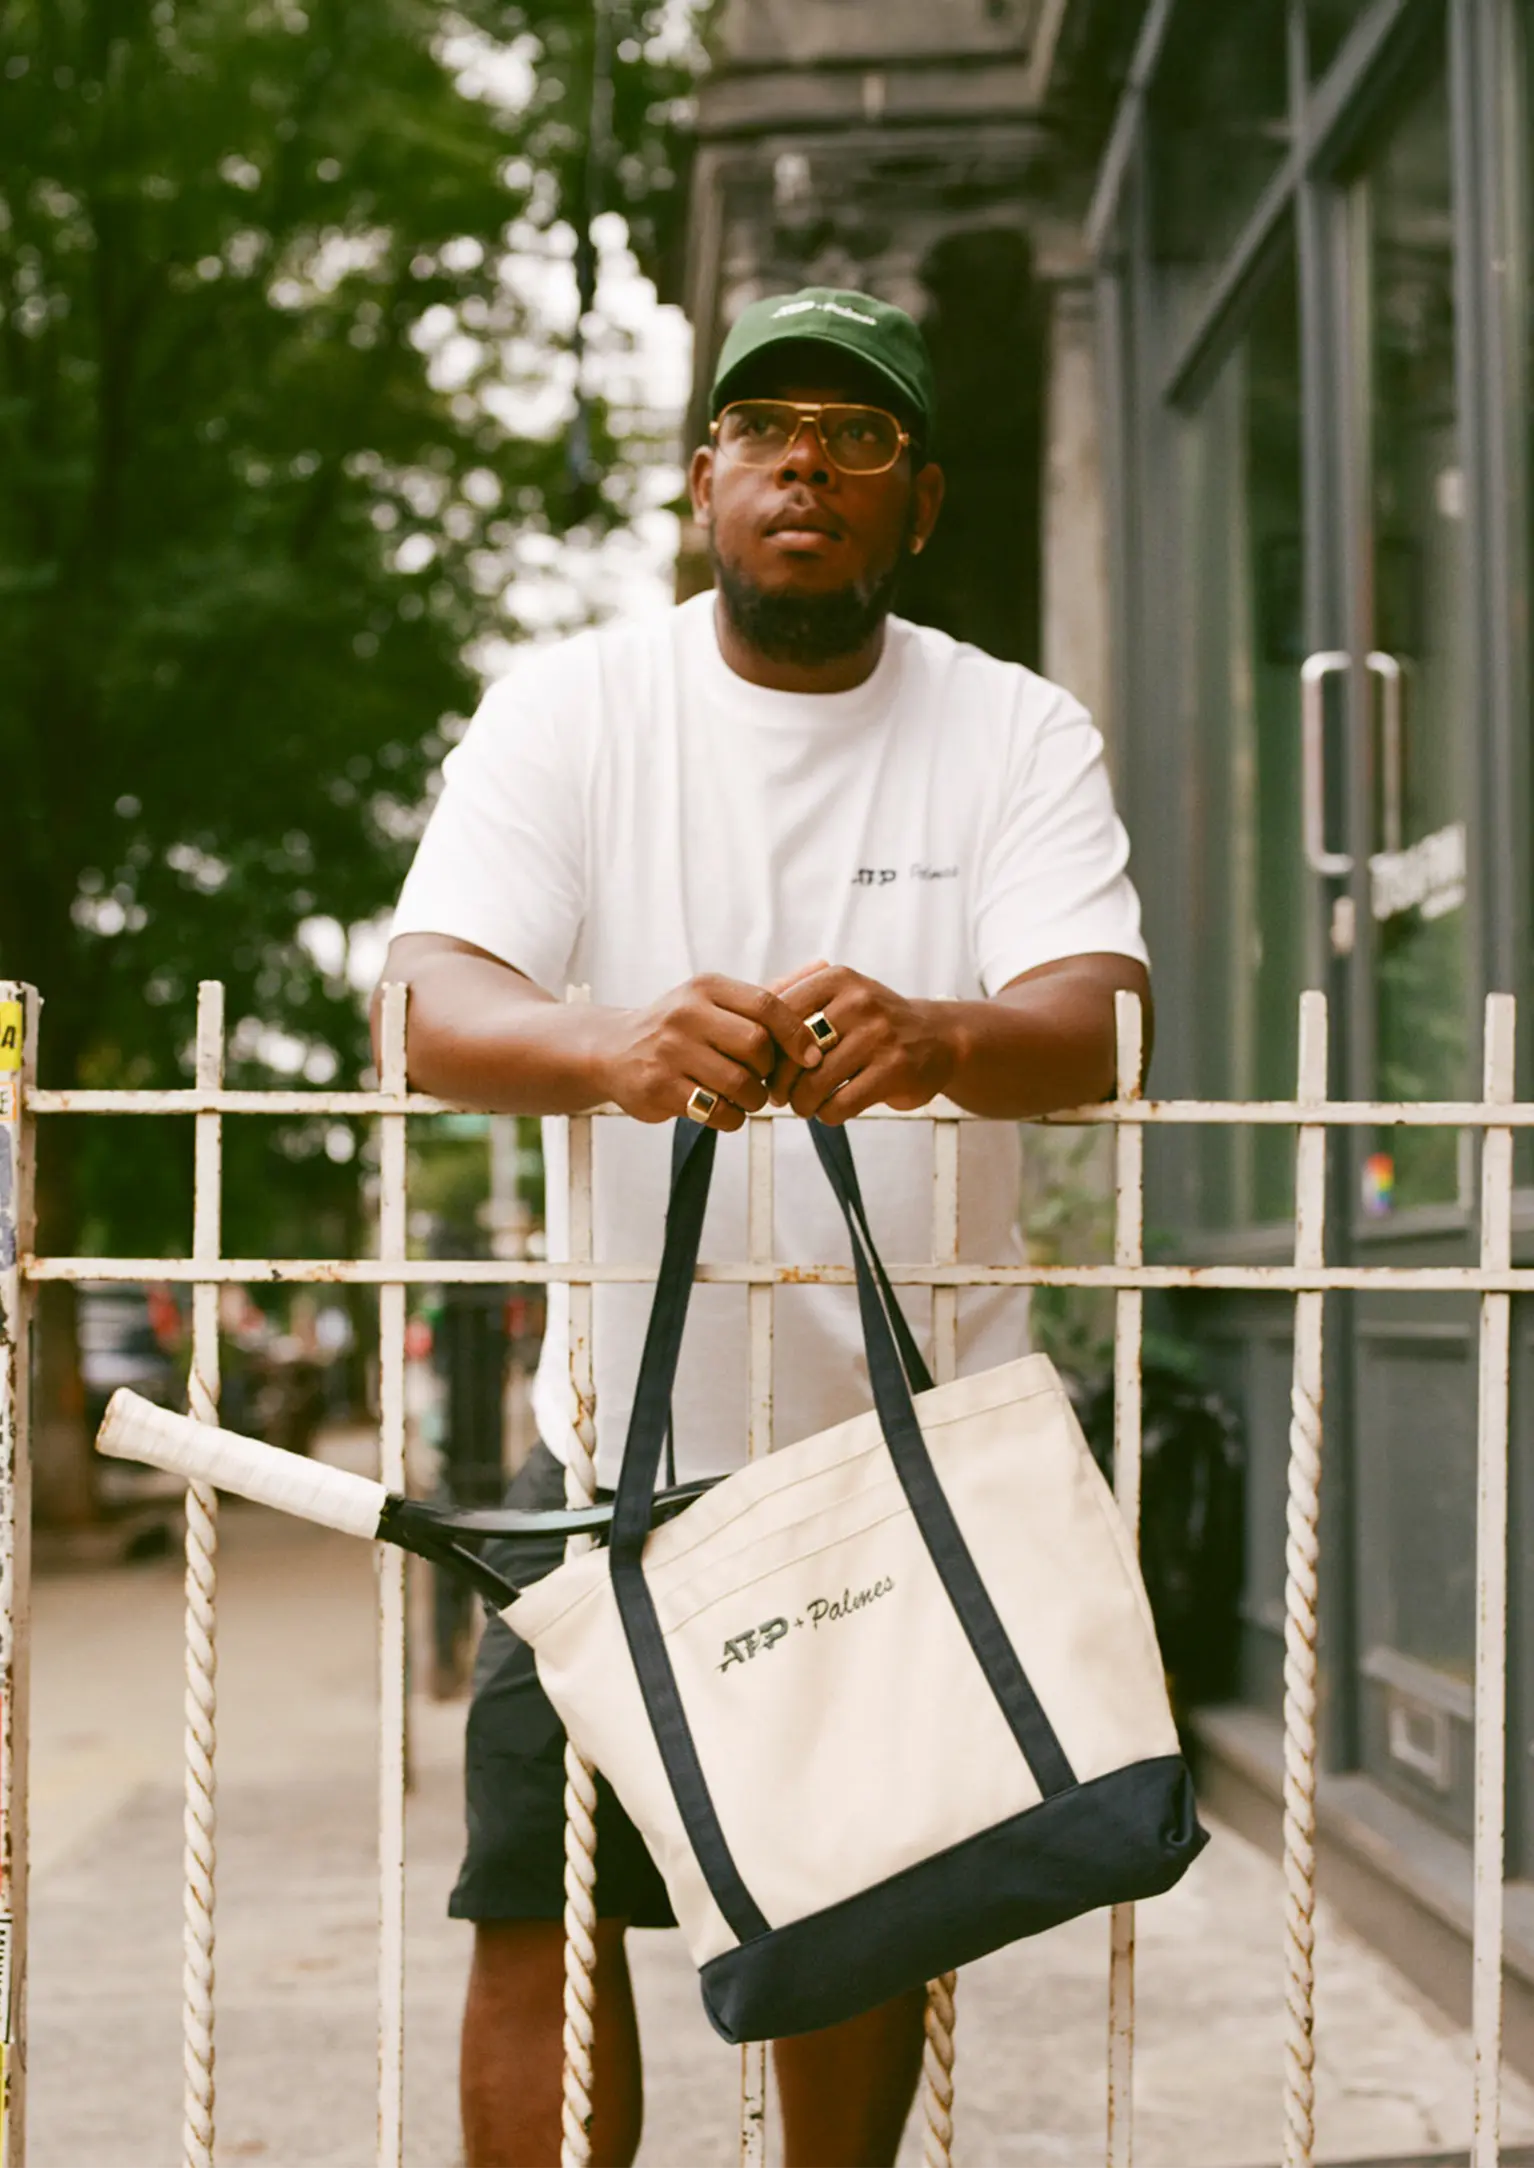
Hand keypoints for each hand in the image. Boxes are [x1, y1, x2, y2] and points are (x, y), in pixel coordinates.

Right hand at [596, 974, 826, 1131]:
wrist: (613, 1050)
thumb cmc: (681, 1026)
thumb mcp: (718, 999)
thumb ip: (772, 989)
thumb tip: (825, 965)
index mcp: (706, 988)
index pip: (766, 1005)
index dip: (796, 1034)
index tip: (810, 1057)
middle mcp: (685, 1014)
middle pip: (756, 1046)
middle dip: (770, 1071)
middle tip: (766, 1081)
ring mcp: (669, 1051)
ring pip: (739, 1084)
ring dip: (753, 1100)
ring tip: (745, 1098)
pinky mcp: (658, 1087)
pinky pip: (716, 1111)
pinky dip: (731, 1118)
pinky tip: (723, 1110)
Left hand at [765, 965, 957, 1124]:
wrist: (938, 1038)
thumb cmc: (873, 1021)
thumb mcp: (839, 994)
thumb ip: (793, 996)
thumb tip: (744, 1012)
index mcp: (838, 979)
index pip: (778, 1014)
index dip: (764, 1047)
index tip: (763, 1066)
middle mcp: (859, 1002)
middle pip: (793, 1053)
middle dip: (779, 1082)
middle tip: (777, 1095)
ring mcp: (879, 1036)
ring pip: (814, 1084)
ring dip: (801, 1104)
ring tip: (802, 1106)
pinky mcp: (894, 1071)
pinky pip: (840, 1104)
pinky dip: (827, 1114)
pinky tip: (829, 1110)